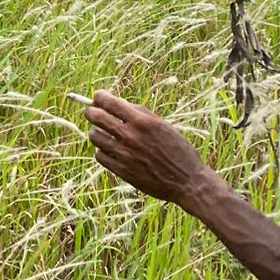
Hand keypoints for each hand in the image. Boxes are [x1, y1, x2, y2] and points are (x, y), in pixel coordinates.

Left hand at [83, 90, 215, 207]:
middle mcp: (131, 136)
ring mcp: (125, 154)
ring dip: (97, 133)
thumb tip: (114, 102)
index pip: (109, 102)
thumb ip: (139, 113)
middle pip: (95, 117)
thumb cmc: (177, 150)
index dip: (99, 97)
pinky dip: (103, 151)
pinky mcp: (122, 170)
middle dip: (91, 112)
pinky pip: (99, 155)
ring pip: (94, 136)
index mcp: (143, 121)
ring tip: (106, 134)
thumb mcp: (162, 125)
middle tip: (93, 113)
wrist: (187, 182)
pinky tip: (112, 151)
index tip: (98, 97)